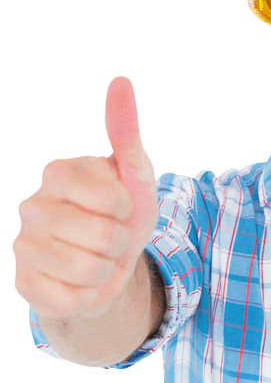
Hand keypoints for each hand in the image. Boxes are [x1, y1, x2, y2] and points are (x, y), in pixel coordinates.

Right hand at [13, 76, 157, 317]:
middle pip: (101, 237)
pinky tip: (81, 284)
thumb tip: (121, 82)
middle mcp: (32, 206)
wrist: (110, 265)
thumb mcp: (134, 175)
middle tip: (110, 239)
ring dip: (106, 272)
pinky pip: (70, 300)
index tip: (121, 208)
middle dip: (119, 244)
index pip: (109, 199)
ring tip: (98, 260)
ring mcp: (24, 246)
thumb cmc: (122, 215)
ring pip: (87, 270)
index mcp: (57, 174)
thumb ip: (125, 131)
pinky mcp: (25, 284)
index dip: (127, 210)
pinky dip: (88, 297)